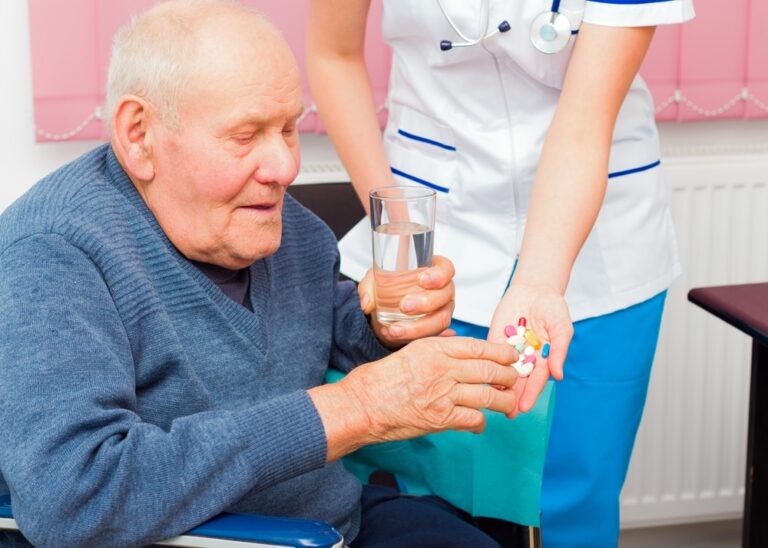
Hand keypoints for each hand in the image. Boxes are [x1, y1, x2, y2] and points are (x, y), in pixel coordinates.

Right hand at [342, 337, 518, 442]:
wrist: (363, 405)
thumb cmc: (380, 379)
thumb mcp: (408, 350)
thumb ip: (435, 345)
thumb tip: (455, 339)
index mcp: (434, 349)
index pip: (477, 347)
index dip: (499, 352)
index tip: (510, 356)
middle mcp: (442, 368)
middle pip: (489, 370)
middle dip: (508, 376)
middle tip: (514, 379)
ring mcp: (443, 394)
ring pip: (487, 396)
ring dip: (503, 401)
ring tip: (508, 403)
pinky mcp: (441, 419)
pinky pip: (473, 419)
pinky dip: (481, 422)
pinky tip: (480, 423)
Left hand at [359, 255, 455, 347]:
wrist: (384, 311)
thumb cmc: (388, 287)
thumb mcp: (375, 281)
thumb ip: (368, 288)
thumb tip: (366, 303)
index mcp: (433, 272)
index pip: (445, 269)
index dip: (438, 275)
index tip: (421, 280)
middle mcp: (443, 292)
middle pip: (444, 296)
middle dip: (425, 302)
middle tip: (404, 306)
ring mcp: (442, 312)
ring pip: (440, 320)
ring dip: (418, 326)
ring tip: (394, 329)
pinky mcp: (435, 330)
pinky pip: (431, 336)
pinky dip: (413, 338)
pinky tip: (395, 335)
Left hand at [488, 282, 572, 413]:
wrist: (535, 289)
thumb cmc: (553, 309)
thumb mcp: (561, 328)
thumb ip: (559, 351)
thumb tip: (558, 376)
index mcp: (542, 360)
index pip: (535, 381)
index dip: (529, 394)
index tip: (522, 408)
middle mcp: (525, 359)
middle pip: (518, 382)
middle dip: (512, 398)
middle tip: (506, 414)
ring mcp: (509, 351)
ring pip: (501, 373)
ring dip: (497, 387)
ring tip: (491, 402)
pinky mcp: (495, 340)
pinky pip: (489, 355)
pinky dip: (485, 367)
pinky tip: (479, 378)